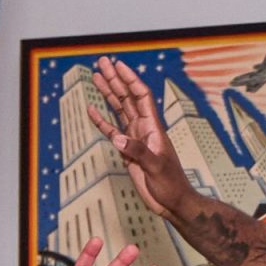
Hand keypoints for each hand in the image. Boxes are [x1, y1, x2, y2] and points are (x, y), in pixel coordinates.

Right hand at [90, 57, 192, 215]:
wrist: (173, 203)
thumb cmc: (172, 186)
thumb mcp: (156, 167)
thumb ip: (137, 152)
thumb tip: (117, 139)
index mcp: (153, 128)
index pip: (141, 96)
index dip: (130, 79)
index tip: (118, 64)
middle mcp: (144, 129)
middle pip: (128, 98)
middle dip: (115, 79)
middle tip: (101, 62)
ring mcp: (135, 139)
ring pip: (119, 110)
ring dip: (108, 93)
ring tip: (96, 76)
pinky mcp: (128, 151)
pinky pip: (112, 131)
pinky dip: (102, 120)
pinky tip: (92, 109)